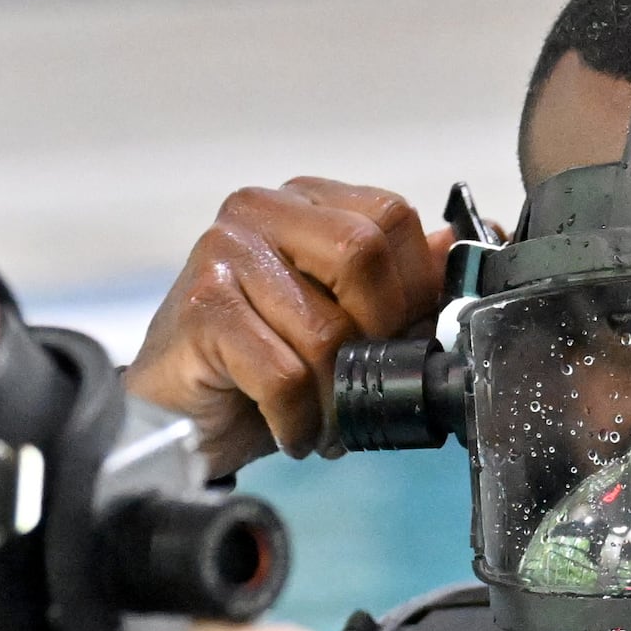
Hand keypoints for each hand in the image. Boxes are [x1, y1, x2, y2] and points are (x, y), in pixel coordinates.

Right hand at [128, 180, 452, 472]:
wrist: (181, 419)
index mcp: (305, 201)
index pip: (392, 215)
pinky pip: (284, 374)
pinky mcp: (201, 307)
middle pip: (362, 255)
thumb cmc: (262, 368)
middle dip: (377, 335)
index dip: (412, 288)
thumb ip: (396, 282)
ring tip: (323, 419)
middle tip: (362, 379)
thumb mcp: (345, 322)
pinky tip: (289, 428)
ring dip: (336, 397)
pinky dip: (298, 419)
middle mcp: (260, 211)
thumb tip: (449, 243)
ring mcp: (223, 253)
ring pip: (326, 330)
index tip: (398, 338)